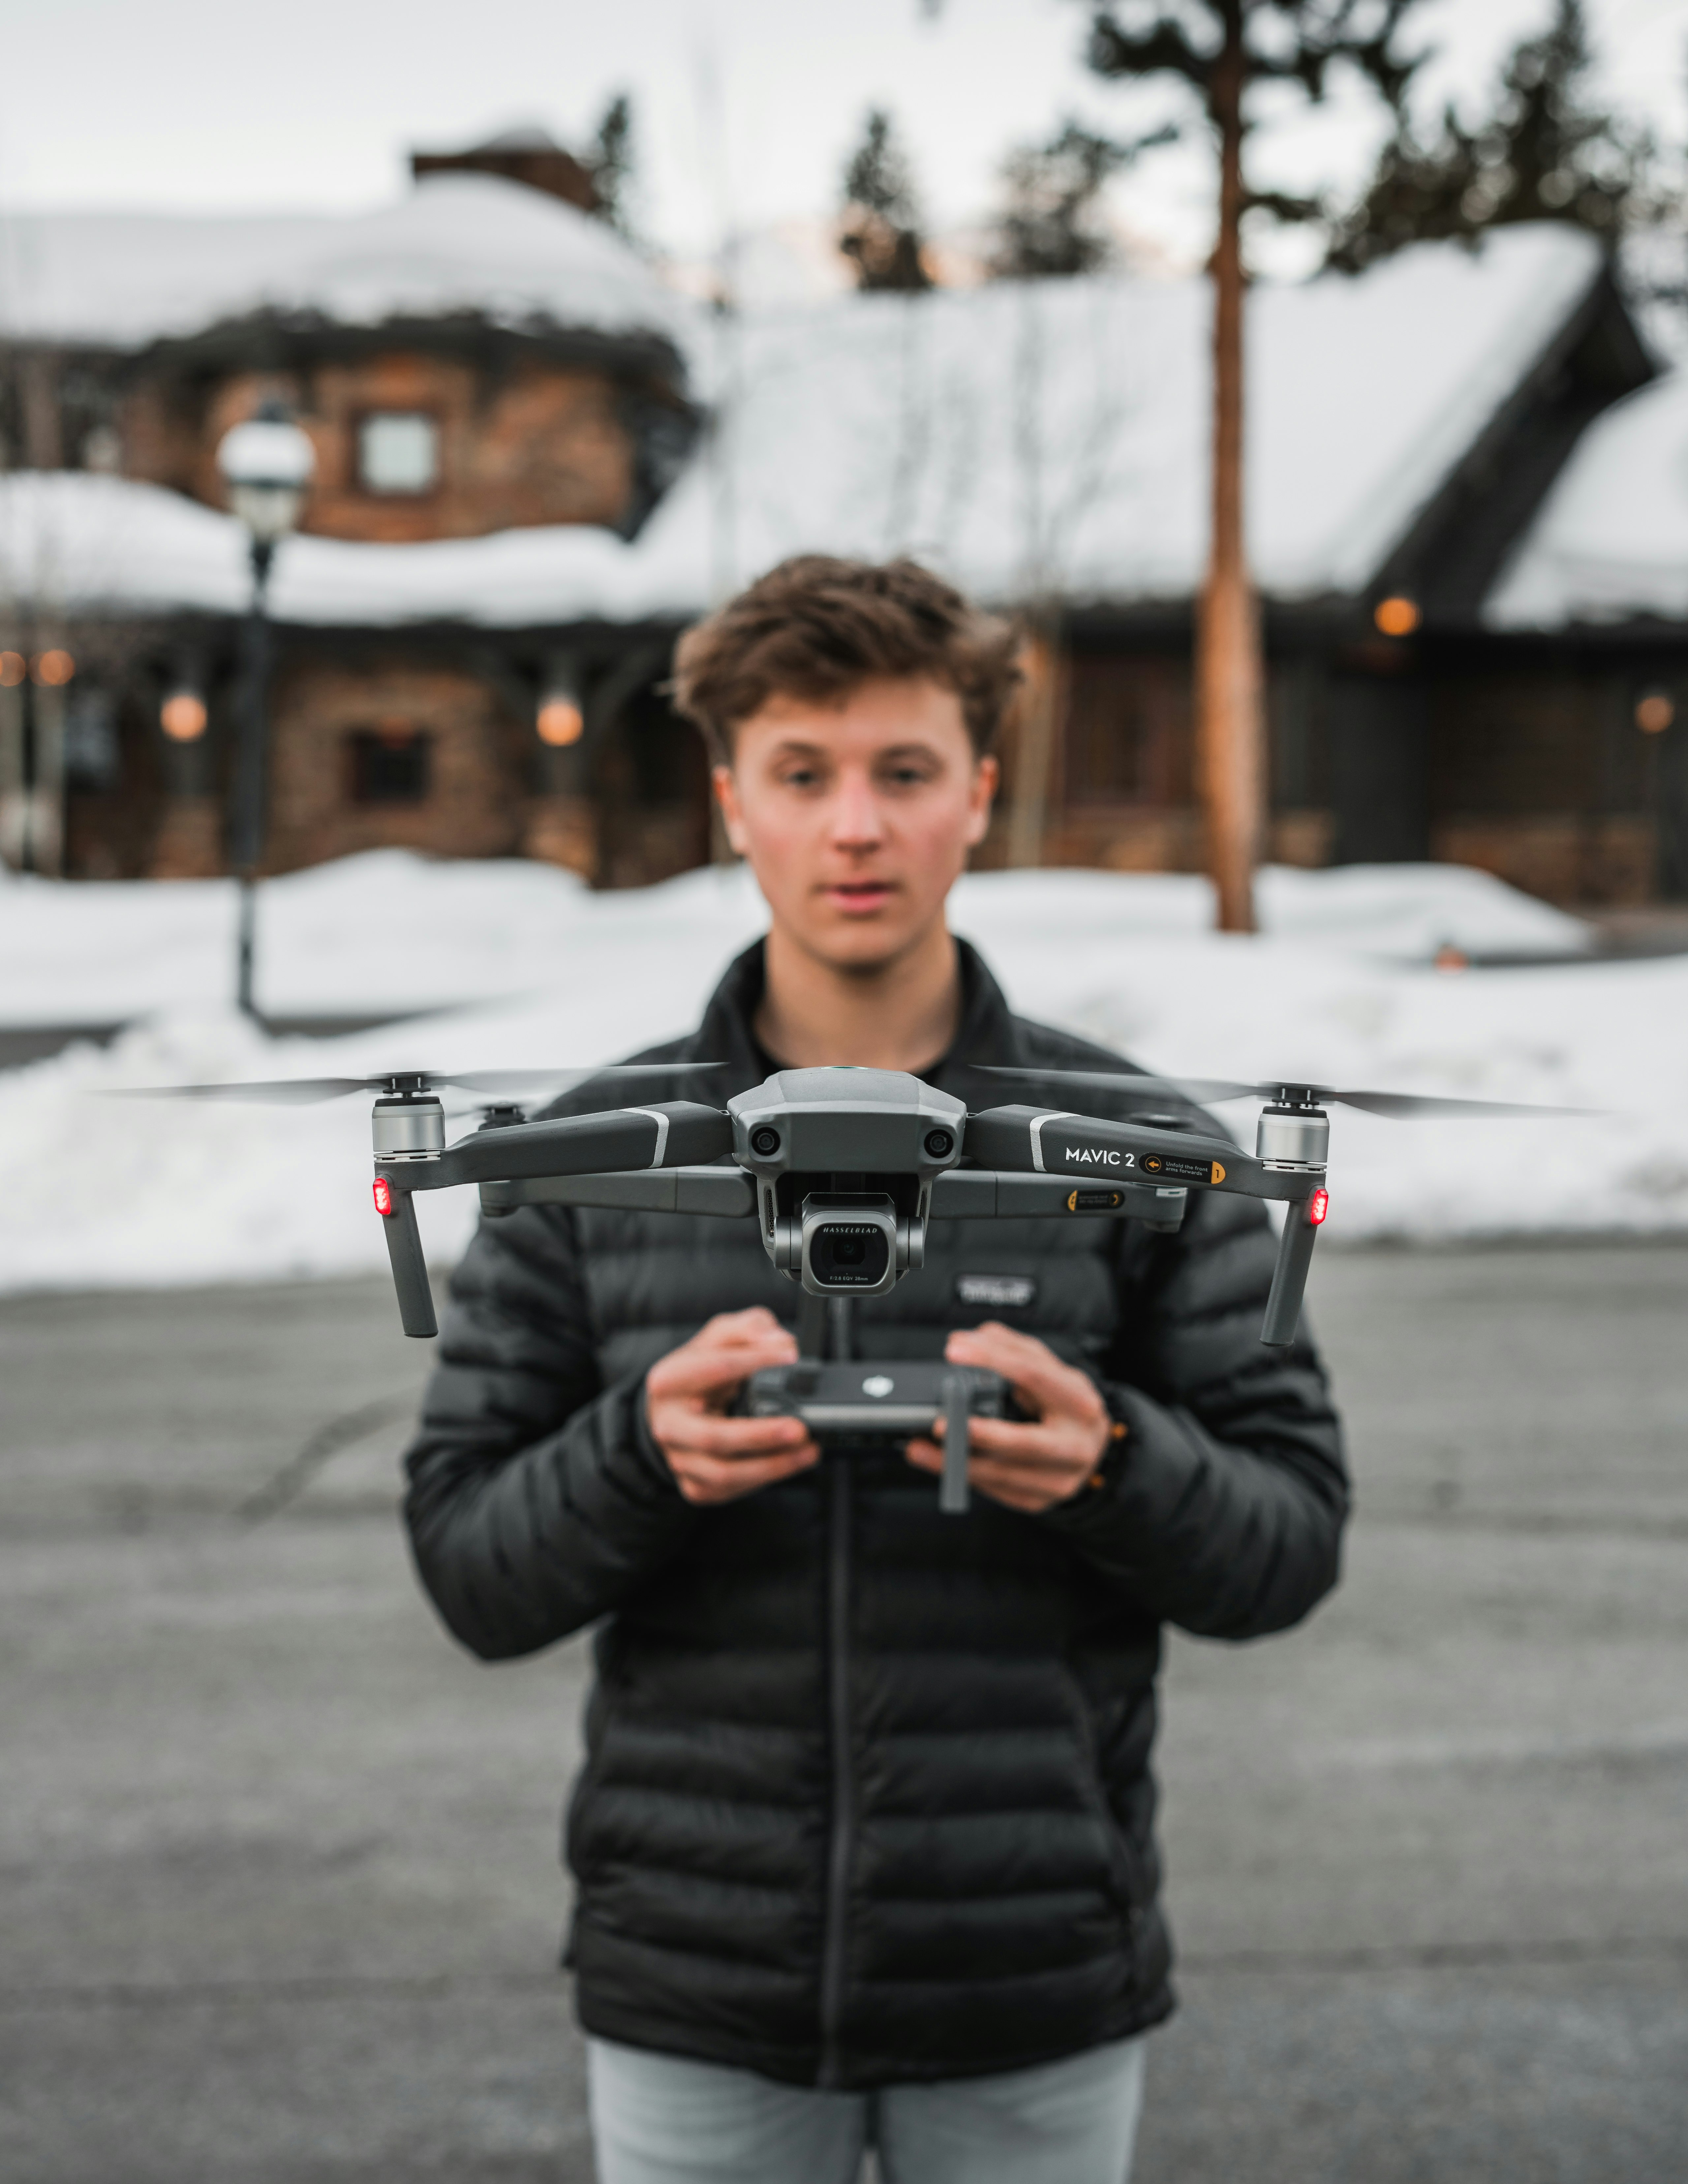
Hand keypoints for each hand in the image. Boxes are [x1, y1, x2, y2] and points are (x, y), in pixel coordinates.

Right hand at [646, 1307, 818, 1505]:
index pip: (713, 1369)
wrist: (679, 1409)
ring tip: (808, 1450)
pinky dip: (764, 1479)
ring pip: (724, 1473)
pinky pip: (730, 1489)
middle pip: (713, 1436)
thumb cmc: (703, 1370)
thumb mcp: (723, 1335)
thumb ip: (751, 1328)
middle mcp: (668, 1424)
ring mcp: (679, 1459)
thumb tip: (781, 1342)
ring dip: (771, 1465)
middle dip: (760, 1435)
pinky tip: (789, 1463)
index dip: (755, 1361)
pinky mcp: (695, 1486)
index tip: (791, 1357)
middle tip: (799, 1428)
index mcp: (669, 1381)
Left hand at [906, 1321, 1112, 1513]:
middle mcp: (1075, 1445)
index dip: (992, 1360)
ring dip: (955, 1462)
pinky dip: (964, 1476)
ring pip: (1002, 1474)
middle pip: (1023, 1443)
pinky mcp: (1038, 1500)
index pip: (1034, 1375)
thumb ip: (1010, 1348)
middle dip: (978, 1434)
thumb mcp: (1047, 1368)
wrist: (1091, 1448)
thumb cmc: (1064, 1404)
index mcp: (1079, 1403)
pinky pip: (996, 1490)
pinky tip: (940, 1463)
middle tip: (938, 1423)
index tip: (954, 1352)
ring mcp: (1059, 1480)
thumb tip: (966, 1341)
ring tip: (918, 1446)